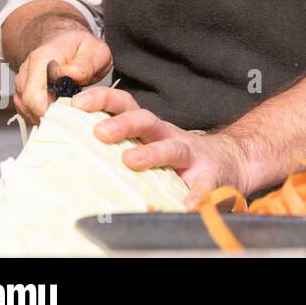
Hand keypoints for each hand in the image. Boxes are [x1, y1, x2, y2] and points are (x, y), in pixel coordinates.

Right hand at [13, 28, 112, 123]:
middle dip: (52, 115)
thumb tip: (72, 75)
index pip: (35, 94)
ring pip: (28, 111)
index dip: (53, 110)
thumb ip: (85, 64)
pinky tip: (60, 110)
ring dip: (48, 116)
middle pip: (29, 105)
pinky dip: (44, 115)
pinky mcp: (23, 94)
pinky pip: (29, 112)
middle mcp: (26, 72)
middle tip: (74, 115)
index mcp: (41, 59)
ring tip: (69, 110)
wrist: (68, 44)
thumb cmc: (82, 48)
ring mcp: (22, 84)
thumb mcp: (94, 50)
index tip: (71, 114)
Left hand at [71, 87, 251, 210]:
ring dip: (152, 153)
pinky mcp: (211, 177)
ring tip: (132, 162)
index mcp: (152, 129)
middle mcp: (169, 137)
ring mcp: (192, 156)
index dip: (103, 100)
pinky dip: (196, 194)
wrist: (234, 161)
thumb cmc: (181, 157)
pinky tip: (188, 204)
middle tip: (100, 133)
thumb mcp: (153, 144)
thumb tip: (71, 152)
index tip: (77, 103)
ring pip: (172, 148)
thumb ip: (122, 147)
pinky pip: (204, 185)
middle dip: (123, 123)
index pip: (126, 107)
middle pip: (146, 121)